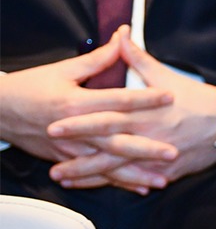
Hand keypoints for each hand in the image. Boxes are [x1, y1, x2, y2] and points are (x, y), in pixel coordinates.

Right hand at [0, 31, 173, 166]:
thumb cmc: (29, 87)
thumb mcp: (62, 70)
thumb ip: (97, 59)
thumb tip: (122, 39)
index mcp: (76, 103)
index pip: (117, 101)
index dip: (145, 98)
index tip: (170, 98)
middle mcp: (76, 129)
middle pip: (117, 140)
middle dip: (147, 148)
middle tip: (173, 151)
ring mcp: (71, 148)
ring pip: (109, 165)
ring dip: (136, 175)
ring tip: (162, 181)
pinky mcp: (66, 159)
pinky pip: (96, 175)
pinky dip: (118, 183)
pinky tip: (139, 189)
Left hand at [46, 34, 215, 192]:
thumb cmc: (197, 99)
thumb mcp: (166, 76)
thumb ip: (137, 57)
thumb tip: (120, 33)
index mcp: (145, 112)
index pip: (105, 118)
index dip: (79, 123)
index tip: (54, 125)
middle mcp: (149, 136)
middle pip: (107, 150)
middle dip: (78, 158)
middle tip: (51, 164)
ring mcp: (159, 157)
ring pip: (119, 170)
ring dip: (89, 176)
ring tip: (62, 178)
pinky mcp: (169, 171)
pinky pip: (139, 179)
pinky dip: (118, 184)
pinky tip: (96, 187)